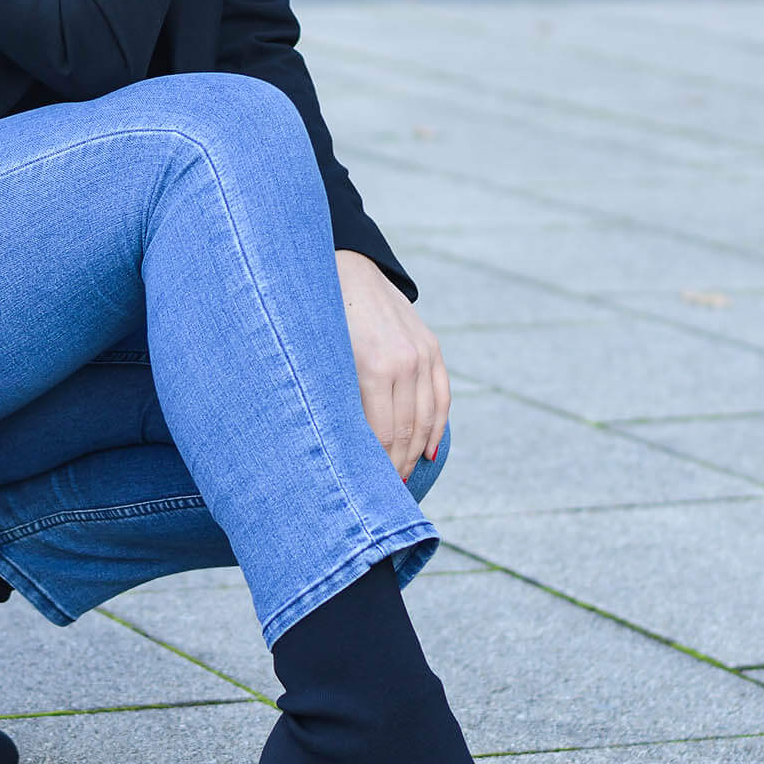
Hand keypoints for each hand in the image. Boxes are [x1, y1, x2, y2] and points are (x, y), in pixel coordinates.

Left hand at [335, 249, 449, 479]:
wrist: (347, 268)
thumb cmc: (322, 318)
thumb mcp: (323, 358)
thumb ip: (337, 398)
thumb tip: (340, 448)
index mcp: (373, 367)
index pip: (382, 433)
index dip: (379, 466)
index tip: (371, 490)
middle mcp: (404, 362)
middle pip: (407, 431)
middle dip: (398, 466)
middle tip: (387, 495)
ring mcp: (422, 354)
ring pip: (426, 418)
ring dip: (417, 452)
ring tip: (405, 477)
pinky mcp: (432, 347)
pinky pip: (442, 396)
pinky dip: (437, 427)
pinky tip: (429, 451)